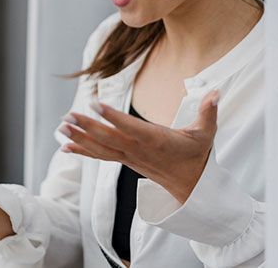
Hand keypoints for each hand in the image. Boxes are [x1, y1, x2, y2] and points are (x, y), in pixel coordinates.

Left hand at [58, 90, 220, 203]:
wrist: (190, 184)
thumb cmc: (196, 155)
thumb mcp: (206, 133)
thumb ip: (209, 112)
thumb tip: (216, 93)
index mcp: (156, 140)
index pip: (130, 127)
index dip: (113, 117)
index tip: (95, 105)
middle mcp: (139, 149)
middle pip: (109, 138)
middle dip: (87, 127)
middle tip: (68, 115)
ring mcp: (129, 157)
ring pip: (101, 147)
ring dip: (79, 137)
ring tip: (61, 127)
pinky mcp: (125, 160)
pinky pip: (100, 156)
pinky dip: (82, 151)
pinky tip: (65, 147)